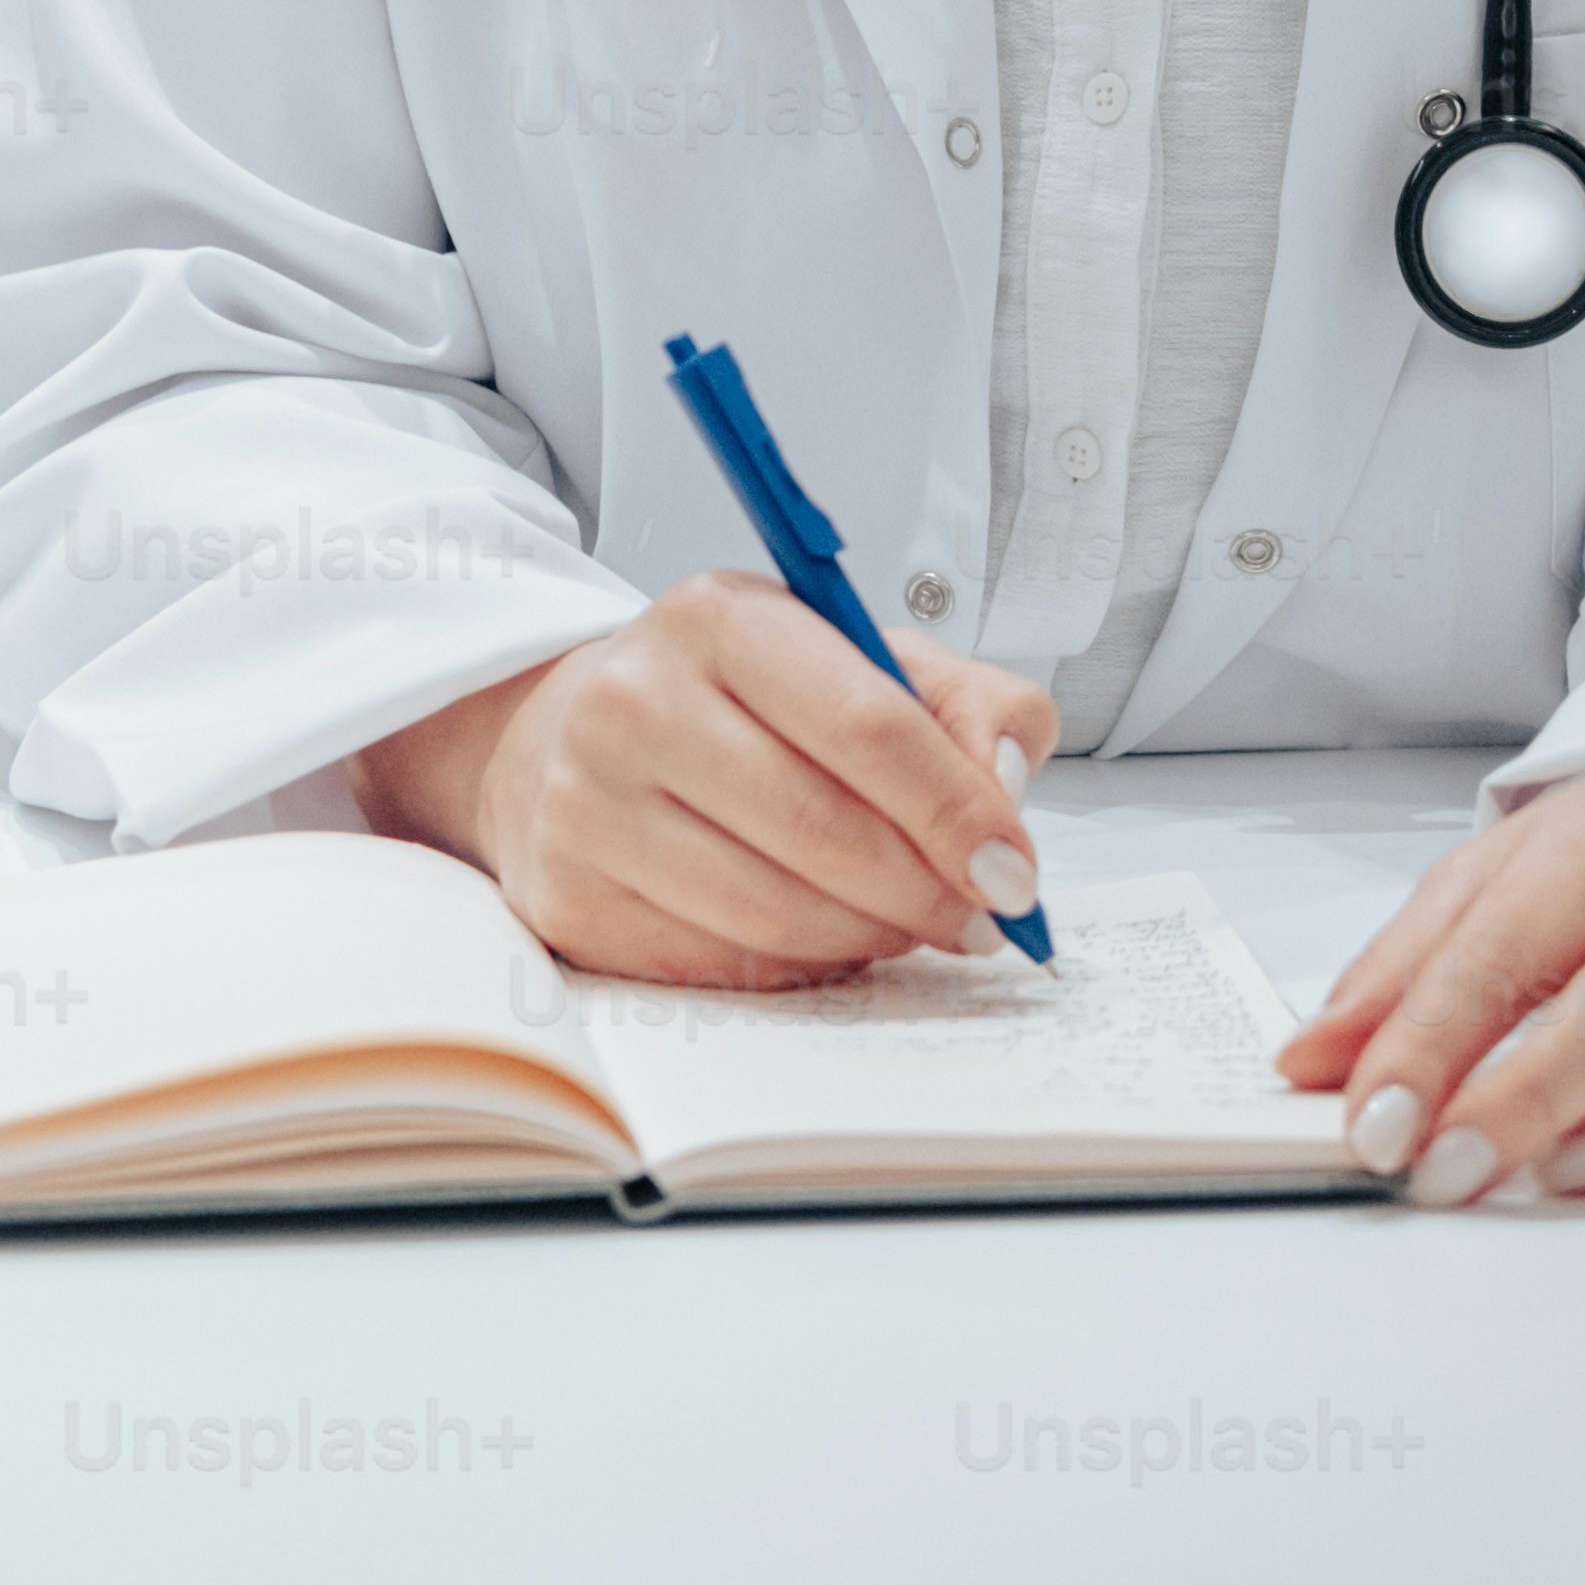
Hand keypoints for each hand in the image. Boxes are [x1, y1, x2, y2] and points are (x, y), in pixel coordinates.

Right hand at [352, 579, 1058, 986]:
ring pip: (772, 912)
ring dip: (870, 937)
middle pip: (822, 829)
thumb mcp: (858, 658)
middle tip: (982, 918)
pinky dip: (798, 966)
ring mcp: (588, 804)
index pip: (868, 724)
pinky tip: (828, 937)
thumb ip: (968, 702)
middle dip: (925, 890)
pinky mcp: (570, 898)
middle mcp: (637, 700)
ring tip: (912, 926)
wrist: (574, 737)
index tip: (1013, 869)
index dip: (957, 809)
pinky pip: (718, 963)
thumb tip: (1008, 784)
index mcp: (721, 618)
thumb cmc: (745, 701)